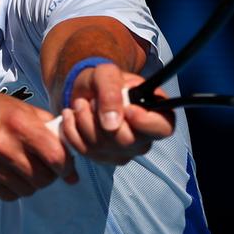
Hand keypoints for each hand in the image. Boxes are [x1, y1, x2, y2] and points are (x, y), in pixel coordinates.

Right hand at [0, 92, 78, 200]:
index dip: (66, 166)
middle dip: (49, 176)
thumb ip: (48, 129)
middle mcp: (2, 145)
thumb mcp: (21, 108)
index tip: (66, 168)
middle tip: (45, 169)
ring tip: (26, 171)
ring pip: (26, 190)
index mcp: (18, 123)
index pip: (55, 156)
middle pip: (42, 178)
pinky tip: (10, 175)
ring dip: (31, 184)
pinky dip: (14, 189)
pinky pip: (7, 195)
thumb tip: (72, 157)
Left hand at [58, 62, 174, 164]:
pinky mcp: (102, 158)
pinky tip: (71, 116)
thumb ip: (112, 92)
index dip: (146, 122)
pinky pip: (83, 150)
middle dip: (101, 117)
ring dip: (83, 120)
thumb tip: (112, 124)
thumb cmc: (105, 81)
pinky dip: (71, 130)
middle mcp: (144, 139)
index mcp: (157, 114)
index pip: (162, 128)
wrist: (87, 92)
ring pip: (101, 146)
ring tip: (80, 103)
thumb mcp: (107, 74)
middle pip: (126, 141)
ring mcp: (123, 152)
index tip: (128, 108)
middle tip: (92, 101)